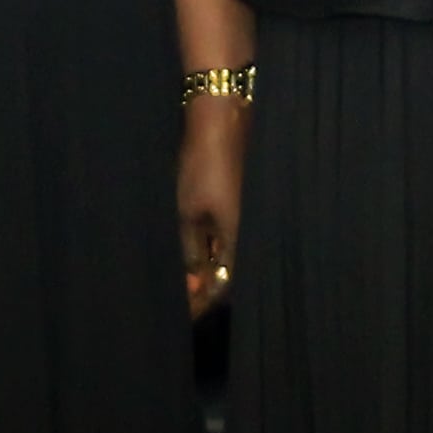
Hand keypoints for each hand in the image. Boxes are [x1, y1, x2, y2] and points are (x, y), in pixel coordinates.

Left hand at [177, 89, 246, 318]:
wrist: (222, 121)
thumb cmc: (203, 166)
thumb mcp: (188, 213)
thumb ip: (191, 250)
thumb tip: (193, 282)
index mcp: (240, 240)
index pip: (222, 287)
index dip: (202, 302)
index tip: (184, 311)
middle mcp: (250, 233)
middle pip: (228, 274)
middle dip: (205, 286)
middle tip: (182, 294)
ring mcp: (247, 218)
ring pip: (228, 256)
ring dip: (207, 266)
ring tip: (185, 274)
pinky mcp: (242, 205)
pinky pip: (229, 237)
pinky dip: (212, 246)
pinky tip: (196, 246)